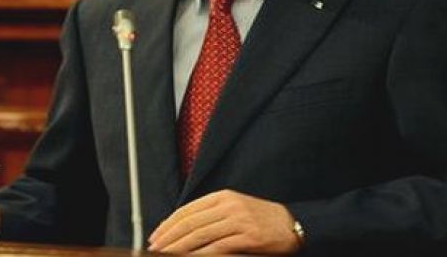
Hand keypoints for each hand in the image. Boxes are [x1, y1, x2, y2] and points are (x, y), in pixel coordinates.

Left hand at [148, 189, 300, 253]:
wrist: (292, 224)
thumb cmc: (262, 219)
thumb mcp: (236, 208)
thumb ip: (212, 215)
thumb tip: (183, 229)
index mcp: (223, 196)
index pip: (188, 209)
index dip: (168, 224)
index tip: (156, 236)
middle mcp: (229, 205)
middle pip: (191, 222)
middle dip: (169, 237)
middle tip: (154, 249)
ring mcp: (239, 220)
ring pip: (200, 234)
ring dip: (179, 247)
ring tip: (166, 255)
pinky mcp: (247, 236)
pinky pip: (217, 247)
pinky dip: (200, 254)